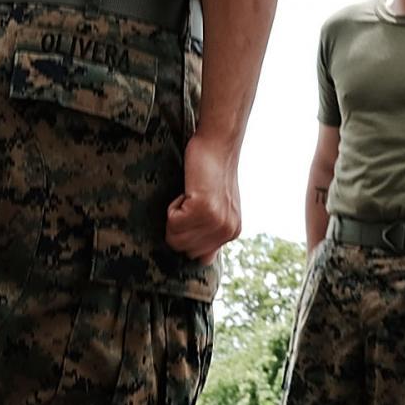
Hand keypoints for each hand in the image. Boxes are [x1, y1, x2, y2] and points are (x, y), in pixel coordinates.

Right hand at [166, 135, 241, 260]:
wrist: (218, 145)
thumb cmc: (211, 171)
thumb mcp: (218, 207)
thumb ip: (211, 230)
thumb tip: (200, 259)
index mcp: (232, 232)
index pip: (199, 258)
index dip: (187, 236)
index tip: (193, 214)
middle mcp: (228, 231)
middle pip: (183, 249)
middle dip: (178, 226)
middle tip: (191, 201)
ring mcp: (217, 222)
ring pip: (175, 237)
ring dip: (174, 214)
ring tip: (190, 196)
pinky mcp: (204, 209)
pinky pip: (172, 220)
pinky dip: (173, 204)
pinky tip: (188, 190)